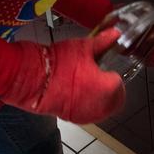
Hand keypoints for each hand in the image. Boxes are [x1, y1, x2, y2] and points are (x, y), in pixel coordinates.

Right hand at [3, 29, 124, 123]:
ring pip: (104, 107)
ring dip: (100, 98)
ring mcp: (90, 115)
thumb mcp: (83, 47)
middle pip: (116, 98)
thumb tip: (114, 34)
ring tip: (86, 84)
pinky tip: (76, 93)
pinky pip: (89, 112)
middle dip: (109, 88)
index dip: (110, 73)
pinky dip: (87, 105)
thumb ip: (103, 42)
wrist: (34, 79)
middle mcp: (103, 105)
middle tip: (97, 76)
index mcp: (109, 87)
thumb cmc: (58, 64)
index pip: (119, 81)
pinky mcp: (76, 119)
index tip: (103, 68)